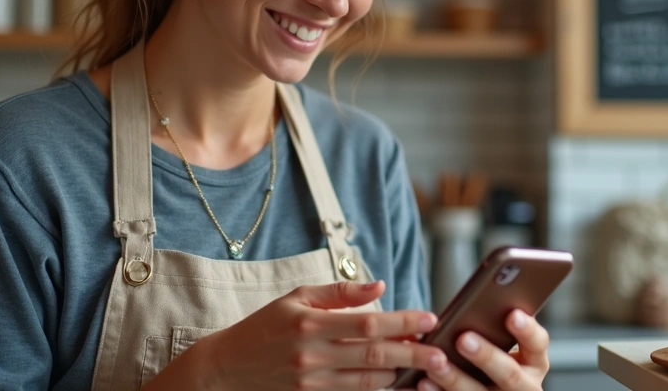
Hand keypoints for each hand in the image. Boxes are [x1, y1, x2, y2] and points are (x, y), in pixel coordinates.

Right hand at [150, 280, 446, 390]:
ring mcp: (312, 383)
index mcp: (310, 324)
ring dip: (399, 373)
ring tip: (423, 365)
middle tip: (441, 354)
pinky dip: (377, 387)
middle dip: (413, 354)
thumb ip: (339, 293)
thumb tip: (379, 286)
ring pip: (368, 381)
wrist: (226, 369)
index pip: (367, 323)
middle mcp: (312, 356)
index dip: (403, 322)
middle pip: (375, 355)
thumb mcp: (296, 298)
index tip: (429, 319)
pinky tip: (394, 379)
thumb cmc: (264, 326)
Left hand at [416, 310, 548, 390]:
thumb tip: (477, 300)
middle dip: (486, 356)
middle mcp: (525, 385)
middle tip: (463, 339)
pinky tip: (424, 382)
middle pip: (510, 374)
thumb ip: (495, 326)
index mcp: (534, 361)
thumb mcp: (503, 343)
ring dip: (455, 378)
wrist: (490, 387)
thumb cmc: (493, 356)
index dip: (526, 330)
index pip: (538, 343)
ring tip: (435, 362)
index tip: (512, 314)